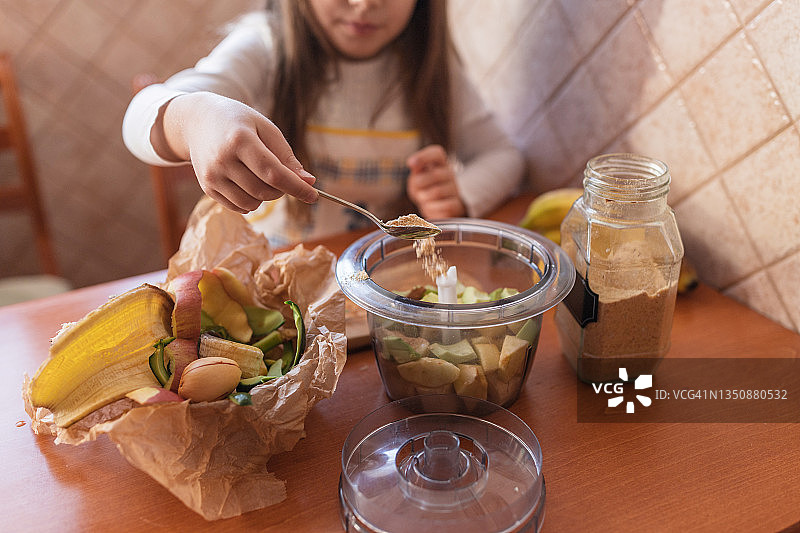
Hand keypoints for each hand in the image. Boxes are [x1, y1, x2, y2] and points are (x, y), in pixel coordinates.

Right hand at [160, 92, 317, 212]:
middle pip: (264, 190)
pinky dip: (251, 201)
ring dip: (266, 196)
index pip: (273, 173)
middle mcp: (222, 160)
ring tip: (262, 176)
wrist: (197, 121)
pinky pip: (239, 207)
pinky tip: (248, 182)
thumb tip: (308, 182)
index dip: (296, 187)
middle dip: (282, 189)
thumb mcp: (265, 128)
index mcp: (239, 140)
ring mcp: (212, 176)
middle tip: (283, 176)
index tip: (314, 195)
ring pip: (252, 203)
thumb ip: (286, 156)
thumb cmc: (238, 122)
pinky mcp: (207, 188)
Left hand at [406, 145, 464, 218]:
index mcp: (439, 163)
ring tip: (423, 199)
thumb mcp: (416, 179)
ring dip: (424, 197)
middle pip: (435, 174)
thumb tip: (413, 164)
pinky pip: (443, 206)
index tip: (410, 164)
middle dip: (420, 183)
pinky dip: (431, 208)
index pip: (437, 153)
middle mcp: (449, 173)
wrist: (436, 210)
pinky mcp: (457, 204)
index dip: (424, 156)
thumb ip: (415, 171)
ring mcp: (455, 189)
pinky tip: (431, 207)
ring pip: (437, 192)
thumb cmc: (424, 191)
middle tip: (418, 189)